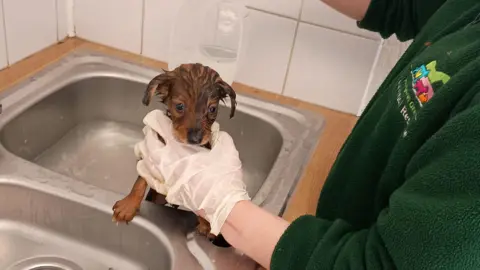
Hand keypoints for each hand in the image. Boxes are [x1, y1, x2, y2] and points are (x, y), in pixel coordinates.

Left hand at [136, 111, 250, 234]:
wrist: (223, 204)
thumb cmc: (224, 177)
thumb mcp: (227, 149)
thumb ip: (219, 135)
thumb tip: (215, 128)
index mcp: (179, 147)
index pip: (159, 127)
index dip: (156, 118)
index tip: (159, 117)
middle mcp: (167, 161)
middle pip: (148, 142)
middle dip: (150, 133)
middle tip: (154, 129)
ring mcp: (164, 177)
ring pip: (144, 159)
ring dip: (145, 150)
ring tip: (148, 144)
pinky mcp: (166, 190)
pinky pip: (148, 178)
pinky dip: (145, 169)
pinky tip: (145, 165)